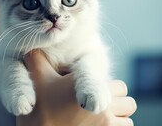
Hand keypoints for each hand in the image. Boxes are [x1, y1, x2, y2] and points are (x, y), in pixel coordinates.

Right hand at [16, 50, 135, 125]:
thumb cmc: (39, 107)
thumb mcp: (38, 78)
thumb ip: (38, 57)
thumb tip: (33, 44)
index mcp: (92, 88)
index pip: (120, 86)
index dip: (108, 87)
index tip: (96, 91)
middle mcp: (104, 108)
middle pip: (128, 103)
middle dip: (117, 103)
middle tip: (100, 104)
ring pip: (127, 121)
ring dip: (119, 118)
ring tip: (101, 117)